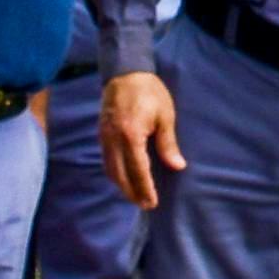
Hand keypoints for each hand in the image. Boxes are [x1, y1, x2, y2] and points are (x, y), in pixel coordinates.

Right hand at [101, 70, 184, 208]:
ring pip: (110, 170)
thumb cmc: (149, 92)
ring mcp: (104, 137)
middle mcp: (114, 139)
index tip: (152, 203)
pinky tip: (124, 178)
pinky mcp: (101, 134)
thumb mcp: (165, 116)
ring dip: (122, 186)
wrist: (125, 73)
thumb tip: (177, 166)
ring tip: (135, 196)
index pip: (138, 170)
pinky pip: (106, 160)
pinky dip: (114, 173)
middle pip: (120, 175)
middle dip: (132, 193)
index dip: (145, 188)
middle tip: (145, 205)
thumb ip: (168, 144)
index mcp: (131, 135)